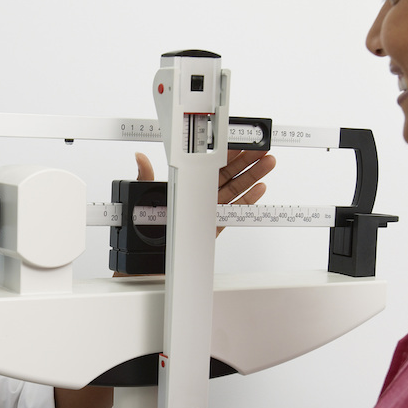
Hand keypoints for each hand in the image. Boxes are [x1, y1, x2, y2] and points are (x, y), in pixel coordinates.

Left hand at [132, 149, 275, 235]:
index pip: (209, 166)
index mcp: (185, 188)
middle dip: (246, 161)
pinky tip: (259, 189)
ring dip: (252, 177)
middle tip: (261, 148)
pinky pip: (233, 212)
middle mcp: (199, 199)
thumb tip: (140, 158)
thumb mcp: (142, 199)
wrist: (147, 265)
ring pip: (234, 191)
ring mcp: (208, 213)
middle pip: (227, 176)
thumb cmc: (146, 233)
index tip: (239, 141)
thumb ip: (144, 177)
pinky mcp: (213, 229)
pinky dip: (247, 201)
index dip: (226, 153)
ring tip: (267, 163)